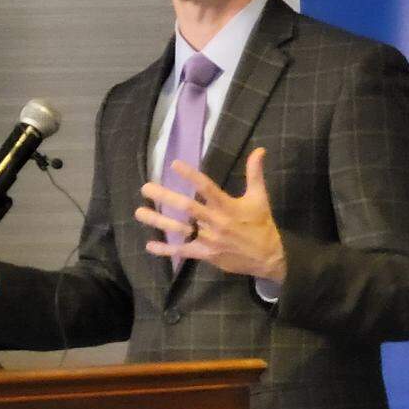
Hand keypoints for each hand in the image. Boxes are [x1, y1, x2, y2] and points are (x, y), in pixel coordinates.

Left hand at [135, 147, 286, 281]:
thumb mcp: (259, 197)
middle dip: (165, 197)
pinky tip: (149, 246)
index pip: (207, 188)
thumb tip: (259, 150)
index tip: (174, 164)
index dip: (191, 176)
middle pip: (187, 208)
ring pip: (180, 230)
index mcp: (228, 207)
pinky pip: (183, 251)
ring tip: (140, 212)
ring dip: (158, 221)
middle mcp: (216, 222)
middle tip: (146, 188)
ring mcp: (209, 240)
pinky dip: (166, 250)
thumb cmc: (261, 225)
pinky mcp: (206, 254)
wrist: (268, 258)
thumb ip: (255, 173)